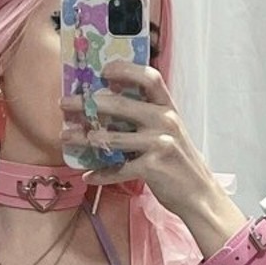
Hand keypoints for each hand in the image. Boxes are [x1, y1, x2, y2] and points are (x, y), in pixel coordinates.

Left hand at [60, 59, 226, 219]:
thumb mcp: (170, 131)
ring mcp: (159, 144)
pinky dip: (101, 174)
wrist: (199, 194)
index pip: (150, 77)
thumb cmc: (179, 162)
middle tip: (66, 104)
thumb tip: (111, 106)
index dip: (125, 70)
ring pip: (112, 138)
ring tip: (67, 137)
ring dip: (85, 137)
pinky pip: (118, 169)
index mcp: (168, 108)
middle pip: (121, 104)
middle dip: (88, 104)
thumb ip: (148, 117)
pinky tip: (88, 176)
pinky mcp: (152, 168)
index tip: (103, 70)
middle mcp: (165, 121)